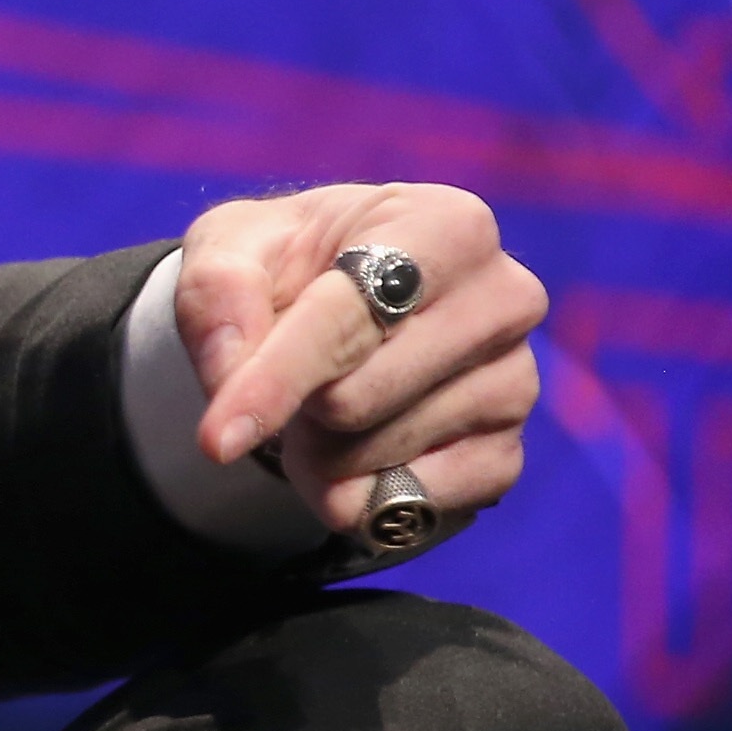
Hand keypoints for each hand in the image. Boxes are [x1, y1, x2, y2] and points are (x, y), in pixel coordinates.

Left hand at [176, 181, 543, 538]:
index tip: (215, 440)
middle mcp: (502, 300)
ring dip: (315, 452)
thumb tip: (230, 374)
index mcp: (444, 226)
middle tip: (281, 386)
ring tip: (317, 407)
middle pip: (356, 399)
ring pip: (376, 456)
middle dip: (291, 410)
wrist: (336, 303)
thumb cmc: (290, 263)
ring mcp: (516, 381)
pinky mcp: (507, 452)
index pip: (348, 317)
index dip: (274, 381)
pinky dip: (356, 495)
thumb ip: (217, 291)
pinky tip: (353, 453)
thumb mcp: (231, 246)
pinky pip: (413, 504)